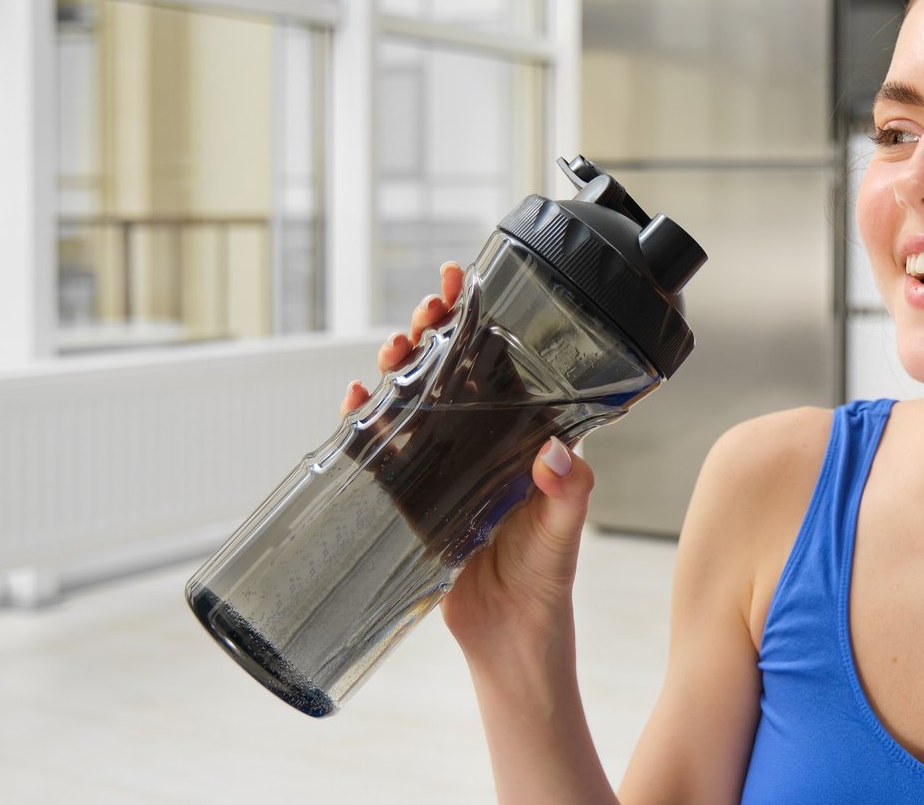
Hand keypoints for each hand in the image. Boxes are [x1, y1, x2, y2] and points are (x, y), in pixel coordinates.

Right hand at [337, 260, 596, 659]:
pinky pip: (382, 448)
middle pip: (452, 371)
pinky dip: (365, 420)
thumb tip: (556, 453)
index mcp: (521, 438)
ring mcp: (443, 467)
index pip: (501, 365)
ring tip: (392, 348)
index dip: (483, 321)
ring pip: (413, 400)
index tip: (467, 282)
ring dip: (399, 367)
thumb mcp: (562, 534)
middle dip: (435, 331)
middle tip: (426, 309)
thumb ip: (567, 493)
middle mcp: (481, 444)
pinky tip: (357, 401)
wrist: (508, 642)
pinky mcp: (410, 497)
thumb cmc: (546, 582)